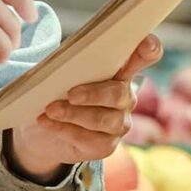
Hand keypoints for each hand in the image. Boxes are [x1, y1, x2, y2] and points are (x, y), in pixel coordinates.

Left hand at [7, 35, 162, 182]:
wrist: (42, 132)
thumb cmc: (56, 94)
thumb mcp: (60, 76)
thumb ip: (69, 65)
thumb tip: (59, 62)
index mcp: (119, 72)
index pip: (145, 56)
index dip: (149, 50)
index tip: (146, 44)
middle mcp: (125, 97)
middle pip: (119, 93)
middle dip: (93, 94)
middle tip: (70, 94)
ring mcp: (119, 124)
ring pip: (103, 119)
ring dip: (73, 113)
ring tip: (51, 109)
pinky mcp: (105, 146)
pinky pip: (88, 138)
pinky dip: (64, 129)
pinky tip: (46, 122)